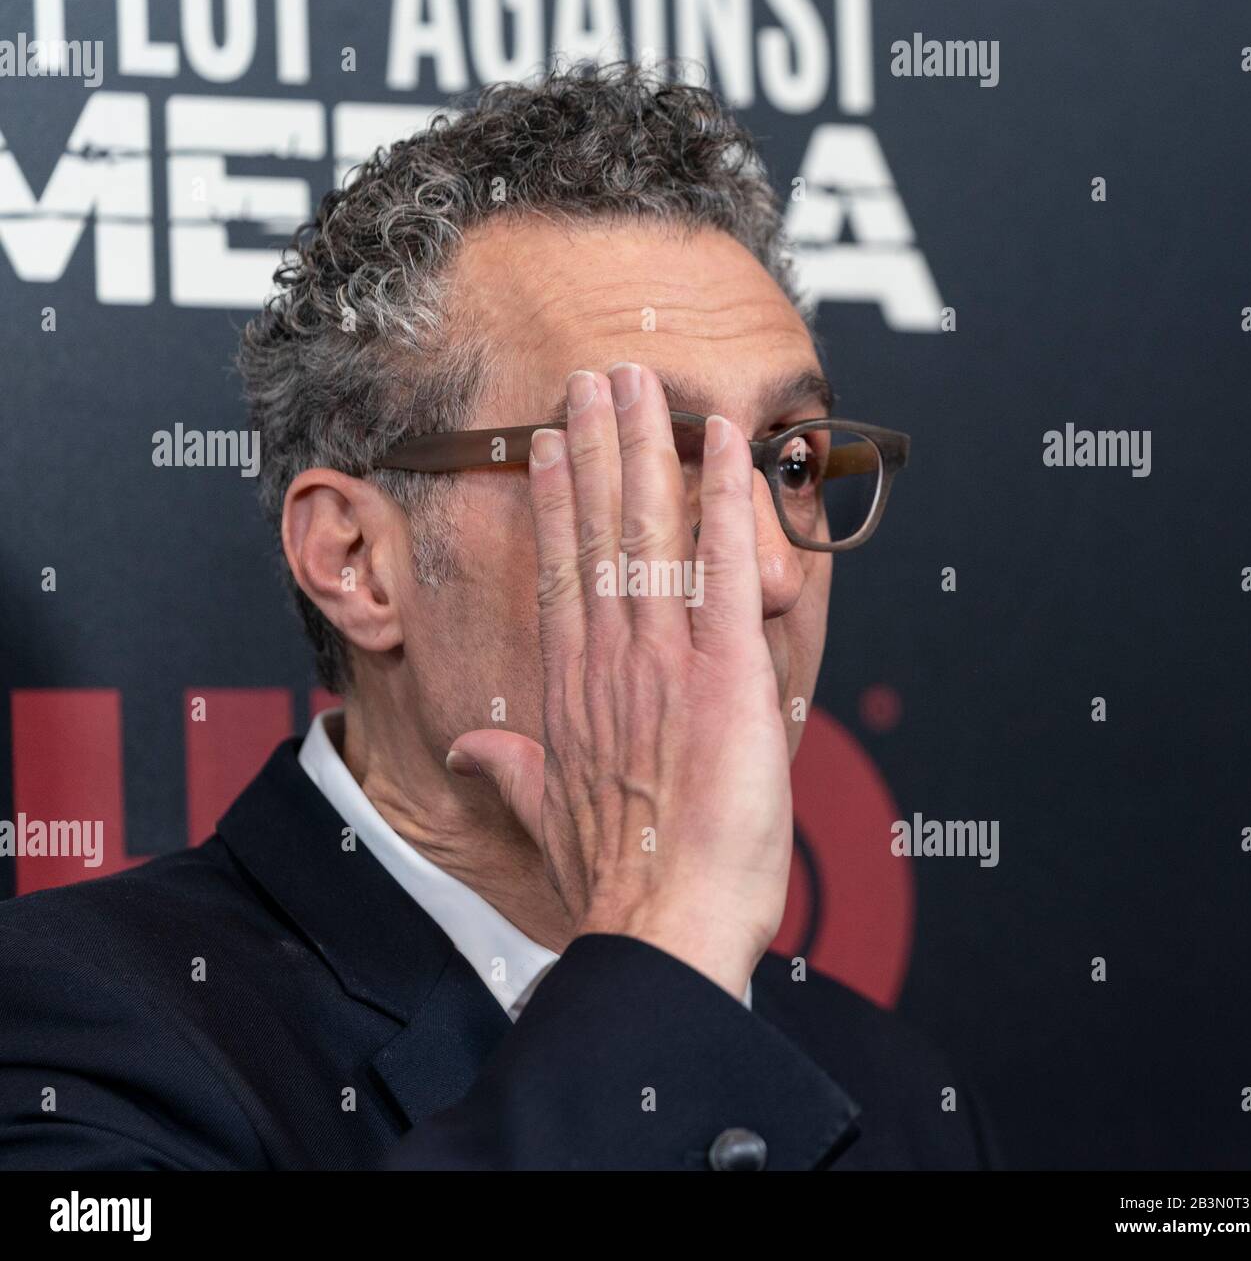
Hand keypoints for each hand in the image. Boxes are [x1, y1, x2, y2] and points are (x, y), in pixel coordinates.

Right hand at [447, 364, 792, 1000]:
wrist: (661, 927)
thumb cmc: (611, 880)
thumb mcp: (545, 815)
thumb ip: (507, 767)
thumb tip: (466, 748)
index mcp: (574, 689)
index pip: (562, 572)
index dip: (559, 502)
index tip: (551, 445)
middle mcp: (611, 659)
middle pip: (598, 531)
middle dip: (596, 448)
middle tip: (591, 378)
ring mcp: (665, 659)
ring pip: (651, 531)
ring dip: (646, 448)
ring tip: (635, 382)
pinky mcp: (727, 670)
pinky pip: (728, 567)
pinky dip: (728, 499)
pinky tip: (729, 440)